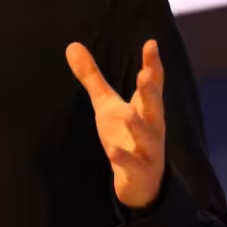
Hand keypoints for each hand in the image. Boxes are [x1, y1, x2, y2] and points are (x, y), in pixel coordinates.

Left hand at [66, 40, 165, 208]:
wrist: (141, 182)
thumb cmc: (126, 135)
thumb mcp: (106, 104)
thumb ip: (92, 77)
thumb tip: (72, 45)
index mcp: (146, 108)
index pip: (152, 83)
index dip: (152, 64)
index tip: (151, 44)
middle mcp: (151, 126)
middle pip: (154, 106)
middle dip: (150, 91)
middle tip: (145, 73)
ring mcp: (148, 150)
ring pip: (147, 137)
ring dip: (138, 126)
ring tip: (127, 113)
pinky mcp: (139, 171)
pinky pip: (132, 164)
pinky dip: (123, 158)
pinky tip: (112, 151)